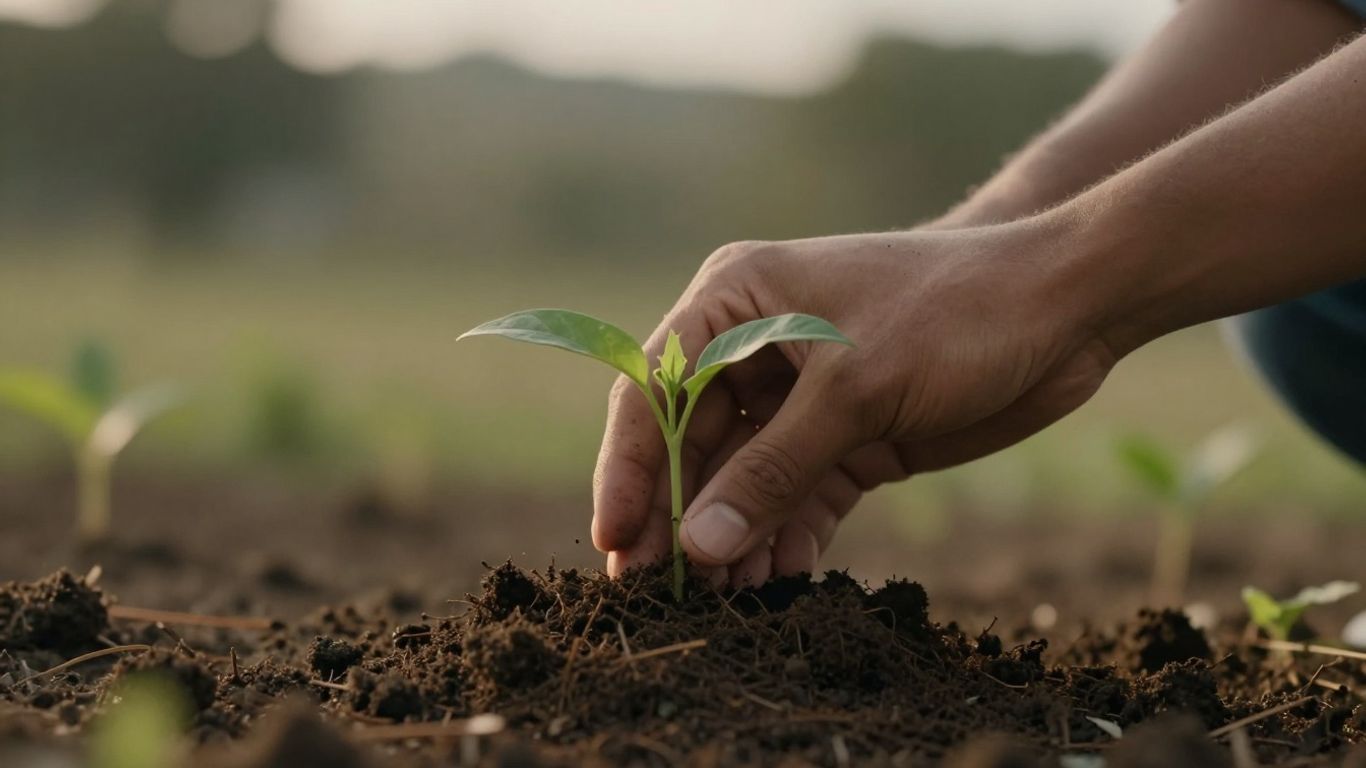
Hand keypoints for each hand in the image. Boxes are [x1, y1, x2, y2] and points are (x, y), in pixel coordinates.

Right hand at [592, 216, 1118, 586]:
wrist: (1066, 307)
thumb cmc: (955, 310)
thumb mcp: (854, 389)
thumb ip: (772, 470)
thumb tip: (699, 547)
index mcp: (737, 300)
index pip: (653, 387)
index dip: (629, 467)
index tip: (616, 541)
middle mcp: (754, 346)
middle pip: (690, 442)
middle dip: (679, 515)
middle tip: (658, 592)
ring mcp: (801, 394)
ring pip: (741, 478)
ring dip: (731, 537)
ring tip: (722, 602)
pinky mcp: (846, 434)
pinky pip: (795, 496)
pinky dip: (785, 538)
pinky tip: (777, 583)